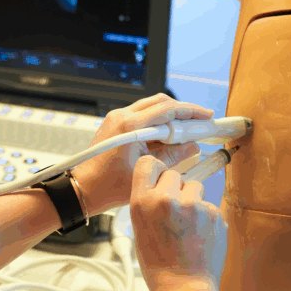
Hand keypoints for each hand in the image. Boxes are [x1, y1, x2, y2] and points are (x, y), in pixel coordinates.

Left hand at [70, 94, 211, 214]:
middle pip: (160, 102)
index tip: (206, 116)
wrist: (83, 188)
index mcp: (130, 126)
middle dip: (183, 110)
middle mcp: (122, 116)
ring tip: (188, 126)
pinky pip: (141, 114)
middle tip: (200, 119)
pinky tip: (169, 132)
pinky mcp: (114, 122)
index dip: (191, 112)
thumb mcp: (148, 171)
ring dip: (170, 113)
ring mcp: (116, 117)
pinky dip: (157, 119)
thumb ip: (174, 155)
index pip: (168, 110)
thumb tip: (193, 146)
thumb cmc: (109, 186)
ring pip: (151, 105)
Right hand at [128, 154, 227, 290]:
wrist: (184, 288)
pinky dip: (206, 217)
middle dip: (176, 188)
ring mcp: (193, 205)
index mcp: (142, 202)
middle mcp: (167, 198)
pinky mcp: (214, 212)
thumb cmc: (159, 266)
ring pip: (195, 187)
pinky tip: (200, 236)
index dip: (155, 169)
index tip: (159, 177)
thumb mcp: (140, 231)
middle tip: (175, 210)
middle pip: (174, 174)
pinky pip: (209, 205)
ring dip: (192, 200)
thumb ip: (149, 204)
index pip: (147, 163)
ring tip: (189, 226)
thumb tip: (162, 188)